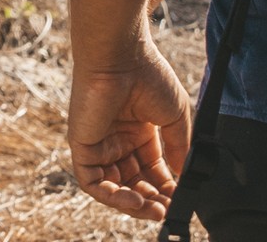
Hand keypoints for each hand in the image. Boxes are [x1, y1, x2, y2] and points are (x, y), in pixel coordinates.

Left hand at [68, 40, 191, 219]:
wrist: (122, 55)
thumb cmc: (148, 76)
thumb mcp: (175, 117)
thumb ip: (179, 149)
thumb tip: (185, 178)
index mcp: (138, 131)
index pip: (151, 170)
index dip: (165, 188)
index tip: (180, 199)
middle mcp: (117, 139)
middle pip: (132, 182)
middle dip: (150, 200)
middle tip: (167, 210)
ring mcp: (99, 142)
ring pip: (111, 186)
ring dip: (132, 203)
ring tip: (153, 208)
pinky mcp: (81, 144)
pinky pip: (90, 180)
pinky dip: (110, 196)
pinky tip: (133, 199)